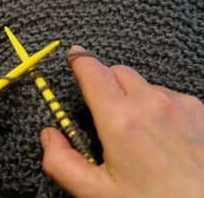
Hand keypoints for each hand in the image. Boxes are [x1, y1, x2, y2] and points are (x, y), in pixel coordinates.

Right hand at [40, 46, 203, 197]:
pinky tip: (159, 133)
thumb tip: (49, 136)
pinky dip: (155, 104)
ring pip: (143, 83)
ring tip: (134, 129)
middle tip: (101, 109)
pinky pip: (167, 94)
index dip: (79, 60)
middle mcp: (151, 104)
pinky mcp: (197, 110)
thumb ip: (63, 163)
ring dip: (131, 95)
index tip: (73, 56)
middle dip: (103, 81)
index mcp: (121, 120)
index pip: (93, 72)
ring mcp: (178, 104)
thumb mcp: (98, 193)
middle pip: (117, 71)